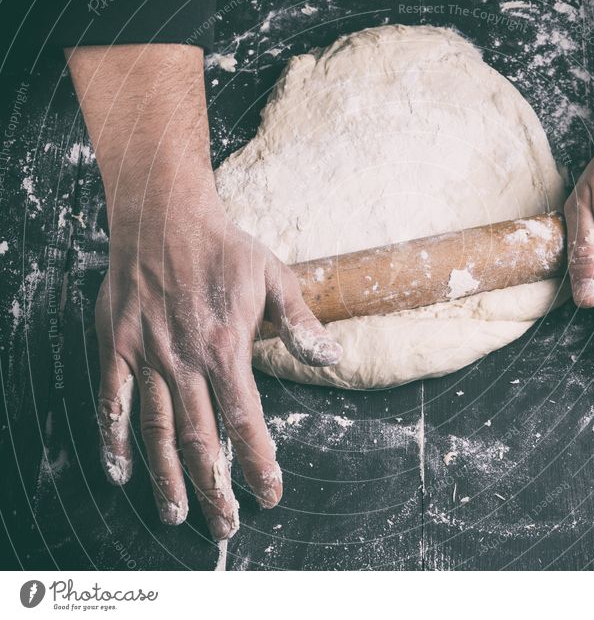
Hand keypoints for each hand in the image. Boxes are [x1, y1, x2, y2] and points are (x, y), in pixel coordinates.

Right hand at [95, 193, 341, 538]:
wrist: (165, 216)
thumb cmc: (225, 249)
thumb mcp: (274, 278)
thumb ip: (301, 324)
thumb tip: (332, 360)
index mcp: (227, 348)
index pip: (245, 420)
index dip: (257, 463)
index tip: (269, 494)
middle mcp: (185, 360)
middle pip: (199, 438)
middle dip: (214, 487)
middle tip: (226, 526)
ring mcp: (146, 355)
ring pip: (154, 429)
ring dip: (166, 477)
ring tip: (176, 515)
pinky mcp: (116, 345)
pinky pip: (111, 400)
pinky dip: (113, 438)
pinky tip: (118, 471)